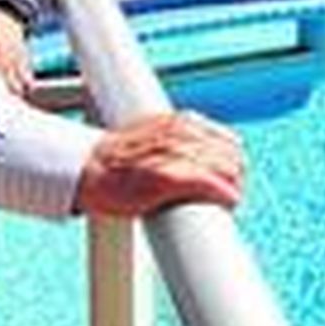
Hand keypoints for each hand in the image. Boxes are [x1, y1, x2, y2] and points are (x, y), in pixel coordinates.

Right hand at [76, 112, 243, 216]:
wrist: (87, 170)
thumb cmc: (116, 160)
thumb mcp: (153, 134)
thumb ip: (177, 140)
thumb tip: (201, 157)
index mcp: (180, 122)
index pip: (228, 140)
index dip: (234, 162)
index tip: (232, 178)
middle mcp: (182, 133)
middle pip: (232, 155)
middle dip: (236, 176)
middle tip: (230, 194)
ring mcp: (176, 154)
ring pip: (227, 168)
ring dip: (234, 187)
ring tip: (227, 202)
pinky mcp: (170, 177)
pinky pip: (212, 184)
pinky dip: (225, 193)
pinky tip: (229, 203)